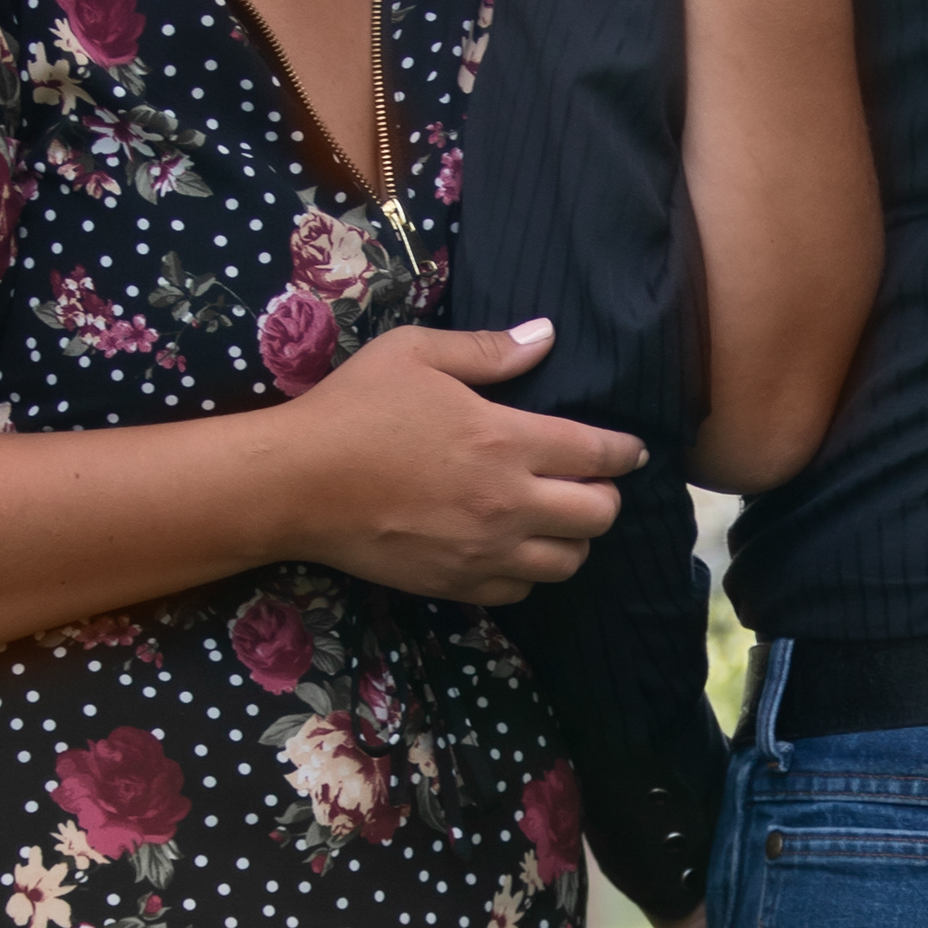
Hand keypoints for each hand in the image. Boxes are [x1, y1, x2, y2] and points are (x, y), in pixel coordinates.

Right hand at [268, 320, 642, 605]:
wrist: (297, 483)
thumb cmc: (353, 408)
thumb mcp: (416, 353)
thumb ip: (488, 349)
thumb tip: (546, 337)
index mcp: (506, 440)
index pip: (597, 453)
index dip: (624, 452)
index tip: (630, 451)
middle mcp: (508, 502)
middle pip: (597, 515)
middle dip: (605, 497)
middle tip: (588, 483)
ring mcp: (484, 550)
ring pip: (568, 562)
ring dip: (572, 540)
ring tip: (556, 520)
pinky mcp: (457, 583)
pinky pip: (521, 590)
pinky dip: (529, 572)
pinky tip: (513, 549)